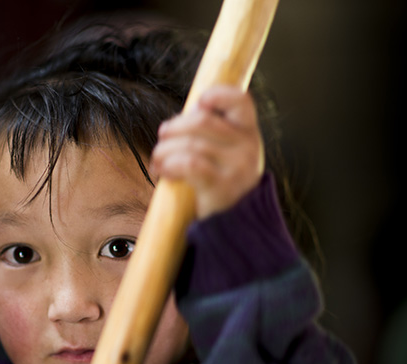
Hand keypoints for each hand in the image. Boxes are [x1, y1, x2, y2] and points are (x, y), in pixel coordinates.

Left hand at [149, 86, 264, 219]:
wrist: (236, 226)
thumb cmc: (222, 184)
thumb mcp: (227, 155)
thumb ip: (212, 134)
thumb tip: (178, 120)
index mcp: (249, 133)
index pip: (241, 100)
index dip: (217, 94)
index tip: (198, 104)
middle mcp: (247, 146)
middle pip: (202, 120)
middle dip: (174, 127)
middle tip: (162, 138)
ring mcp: (237, 167)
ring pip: (191, 143)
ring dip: (165, 150)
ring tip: (157, 160)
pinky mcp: (222, 186)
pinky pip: (190, 164)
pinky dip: (170, 164)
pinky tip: (162, 171)